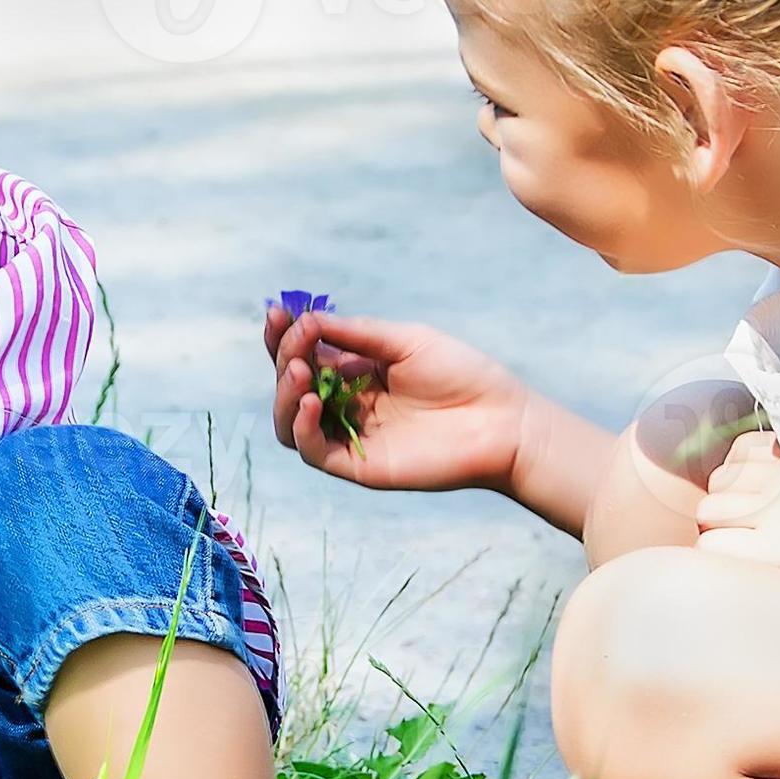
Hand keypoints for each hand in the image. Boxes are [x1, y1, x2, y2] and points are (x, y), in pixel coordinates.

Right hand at [264, 304, 528, 492]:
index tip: (277, 313)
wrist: (502, 420)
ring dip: (285, 396)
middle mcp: (346, 403)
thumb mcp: (405, 340)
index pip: (303, 354)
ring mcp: (350, 435)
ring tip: (299, 372)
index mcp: (355, 370)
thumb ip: (356, 333)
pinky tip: (314, 403)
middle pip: (291, 385)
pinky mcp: (359, 465)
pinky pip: (314, 451)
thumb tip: (307, 320)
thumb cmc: (462, 374)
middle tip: (297, 344)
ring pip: (291, 422)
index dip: (284, 336)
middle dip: (284, 359)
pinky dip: (304, 428)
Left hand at [693, 430, 779, 599]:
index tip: (758, 494)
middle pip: (718, 481)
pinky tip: (747, 562)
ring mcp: (775, 512)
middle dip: (727, 504)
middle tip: (753, 526)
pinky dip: (722, 554)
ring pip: (708, 512)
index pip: (739, 451)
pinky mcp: (771, 549)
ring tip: (750, 544)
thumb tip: (747, 463)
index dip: (742, 475)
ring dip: (720, 529)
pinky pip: (712, 546)